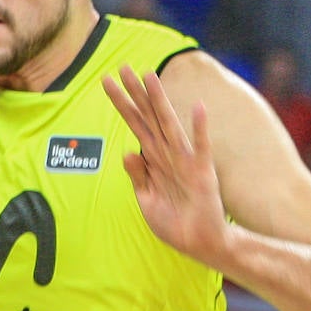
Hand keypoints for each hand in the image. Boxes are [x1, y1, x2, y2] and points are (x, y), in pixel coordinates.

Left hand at [103, 65, 230, 267]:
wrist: (200, 243)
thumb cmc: (174, 222)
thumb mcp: (146, 200)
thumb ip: (138, 176)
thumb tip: (127, 152)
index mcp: (154, 159)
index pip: (136, 124)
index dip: (123, 104)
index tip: (108, 82)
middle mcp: (168, 154)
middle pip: (148, 117)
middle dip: (135, 94)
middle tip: (122, 67)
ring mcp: (186, 161)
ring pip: (169, 125)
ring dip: (160, 101)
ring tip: (150, 77)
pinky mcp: (202, 173)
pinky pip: (201, 148)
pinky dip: (200, 129)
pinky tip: (198, 108)